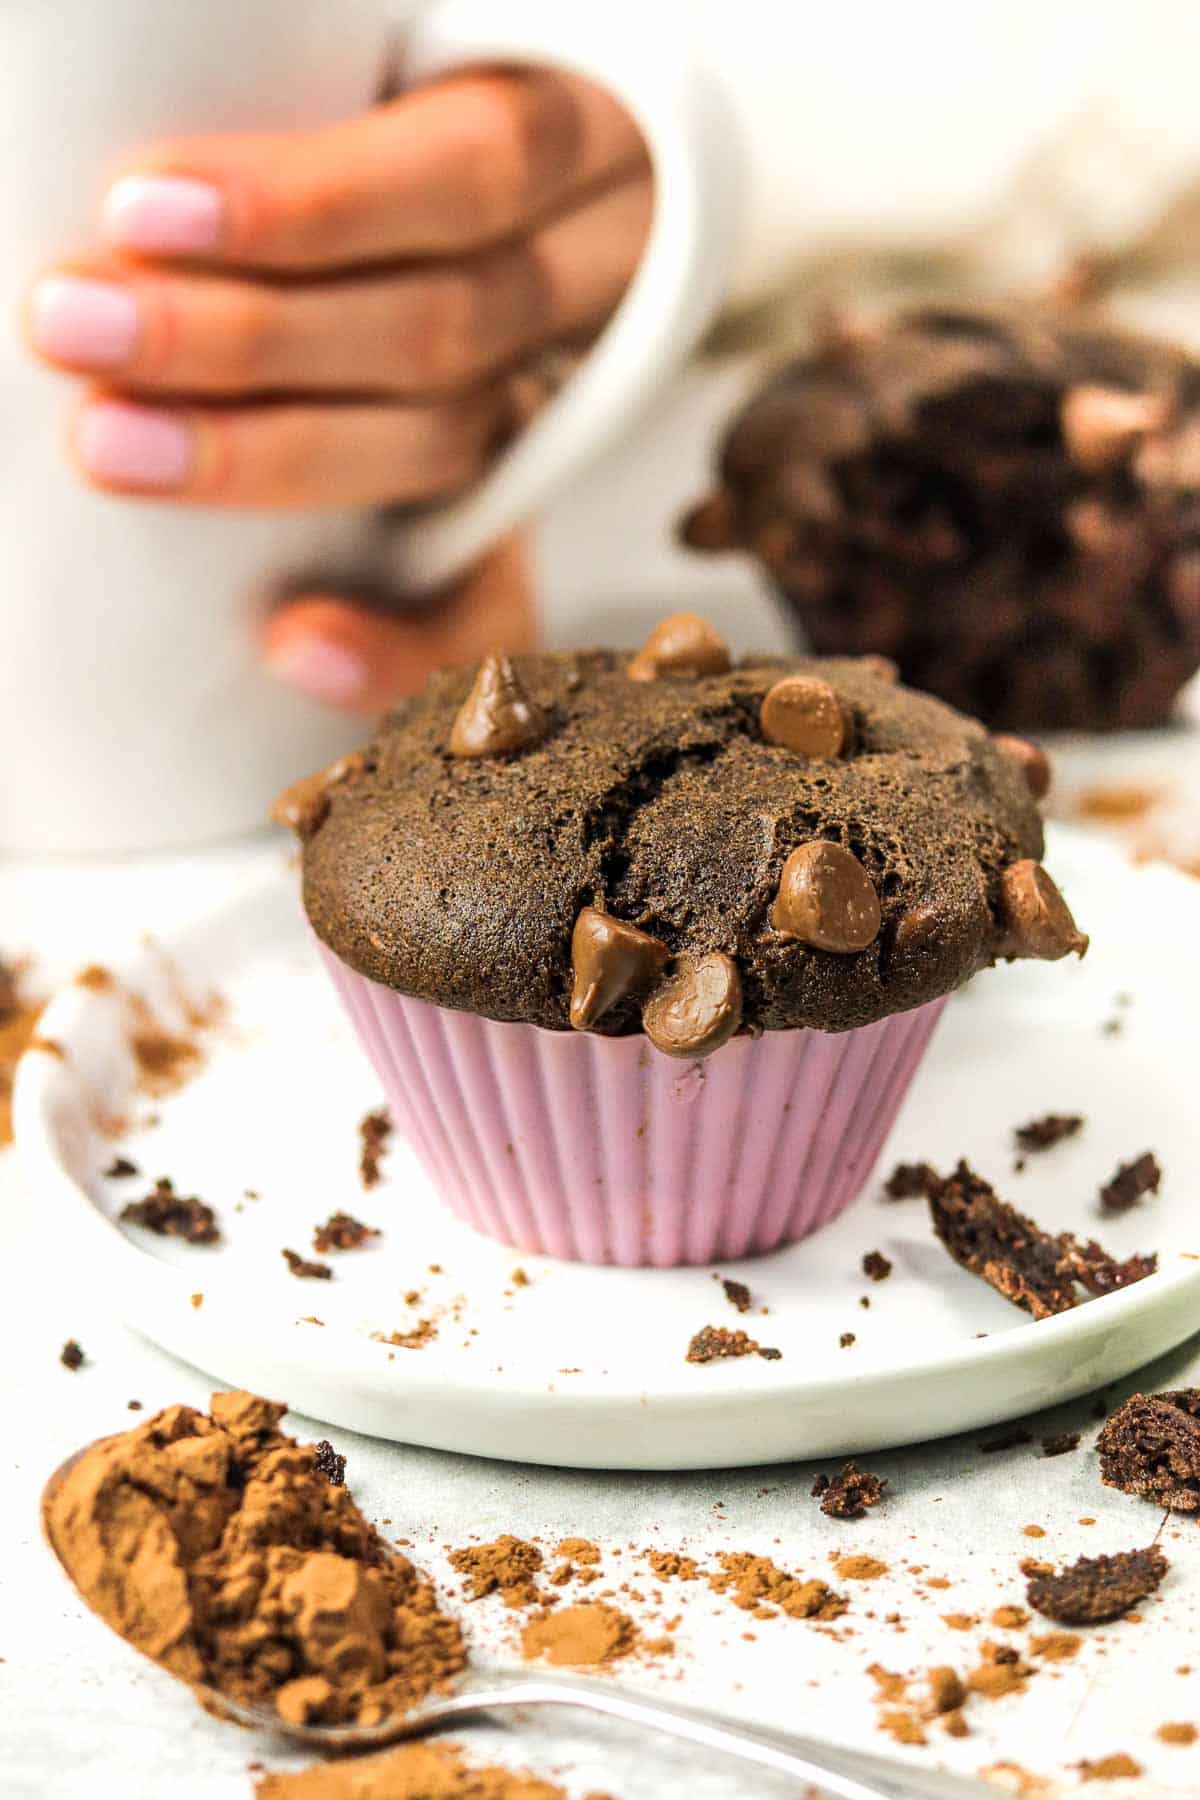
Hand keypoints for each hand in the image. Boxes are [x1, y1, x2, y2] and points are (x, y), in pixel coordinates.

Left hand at [24, 70, 649, 708]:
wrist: (500, 301)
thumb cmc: (393, 199)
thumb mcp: (397, 136)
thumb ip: (328, 164)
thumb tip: (159, 217)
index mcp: (561, 156)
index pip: (470, 171)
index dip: (313, 203)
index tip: (144, 210)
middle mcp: (569, 290)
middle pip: (436, 325)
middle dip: (246, 337)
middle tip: (74, 326)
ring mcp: (539, 416)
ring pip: (439, 445)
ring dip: (265, 454)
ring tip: (115, 448)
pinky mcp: (511, 547)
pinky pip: (484, 625)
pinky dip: (391, 648)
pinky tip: (297, 646)